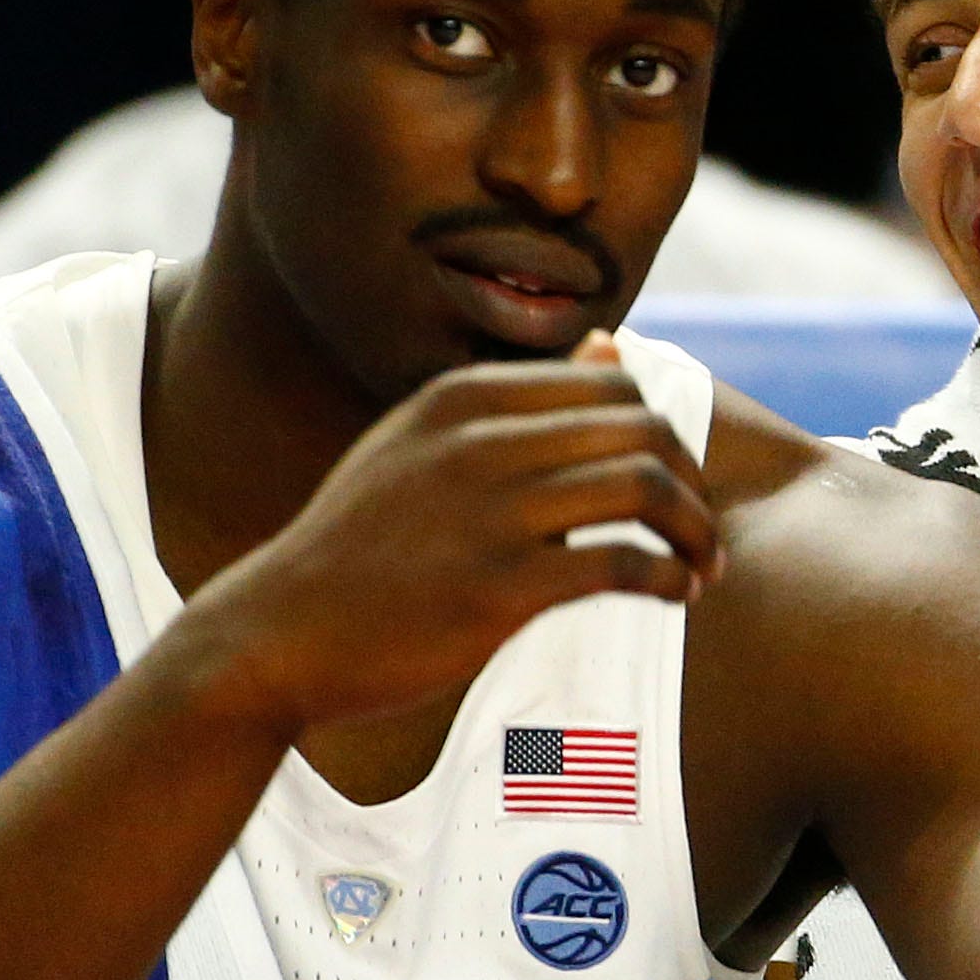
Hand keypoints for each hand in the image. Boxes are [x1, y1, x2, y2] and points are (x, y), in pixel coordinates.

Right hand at [178, 333, 718, 740]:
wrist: (279, 634)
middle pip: (641, 428)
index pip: (612, 384)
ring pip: (642, 487)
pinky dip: (667, 577)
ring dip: (693, 531)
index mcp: (461, 398)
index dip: (661, 433)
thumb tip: (610, 345)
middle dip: (691, 481)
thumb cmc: (358, 551)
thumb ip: (516, 400)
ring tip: (700, 568)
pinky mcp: (498, 588)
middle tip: (700, 532)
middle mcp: (477, 440)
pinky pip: (622, 563)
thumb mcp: (419, 448)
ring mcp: (488, 512)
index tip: (672, 484)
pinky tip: (672, 596)